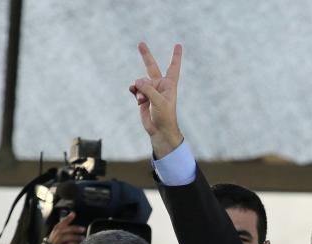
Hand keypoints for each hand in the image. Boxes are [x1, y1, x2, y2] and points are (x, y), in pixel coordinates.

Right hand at [130, 42, 183, 157]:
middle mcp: (159, 85)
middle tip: (140, 43)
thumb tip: (136, 82)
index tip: (178, 45)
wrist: (160, 130)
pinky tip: (133, 92)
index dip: (175, 56)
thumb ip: (148, 89)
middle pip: (151, 67)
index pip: (173, 67)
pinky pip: (135, 89)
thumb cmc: (165, 116)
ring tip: (142, 99)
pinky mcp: (142, 97)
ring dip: (139, 89)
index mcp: (169, 84)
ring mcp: (150, 91)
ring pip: (140, 82)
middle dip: (146, 56)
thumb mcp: (159, 101)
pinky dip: (134, 90)